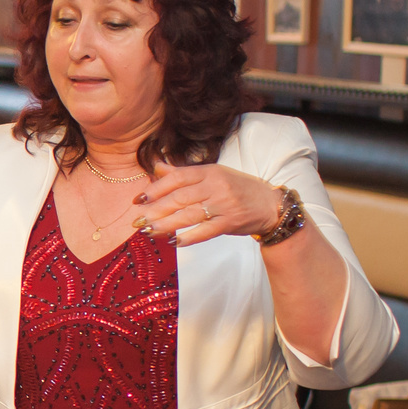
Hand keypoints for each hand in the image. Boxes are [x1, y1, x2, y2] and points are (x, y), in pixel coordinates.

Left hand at [134, 162, 284, 246]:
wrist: (269, 205)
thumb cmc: (237, 189)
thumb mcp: (212, 174)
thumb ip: (183, 173)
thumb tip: (156, 166)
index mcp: (209, 171)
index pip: (177, 178)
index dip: (156, 188)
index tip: (138, 199)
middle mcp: (216, 186)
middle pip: (179, 198)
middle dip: (155, 210)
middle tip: (138, 220)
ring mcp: (224, 205)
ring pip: (189, 215)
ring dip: (166, 224)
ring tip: (148, 231)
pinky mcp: (230, 222)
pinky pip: (206, 231)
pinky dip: (189, 237)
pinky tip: (173, 242)